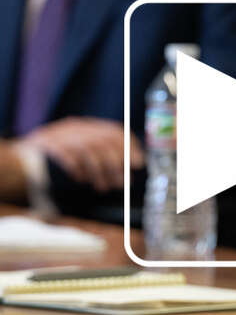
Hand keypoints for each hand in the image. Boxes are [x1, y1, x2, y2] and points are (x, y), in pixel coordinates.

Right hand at [20, 117, 144, 191]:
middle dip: (118, 163)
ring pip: (89, 150)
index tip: (138, 163)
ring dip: (100, 171)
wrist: (17, 160)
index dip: (129, 147)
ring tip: (103, 187)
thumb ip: (97, 154)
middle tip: (122, 182)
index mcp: (83, 126)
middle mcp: (73, 128)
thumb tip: (127, 169)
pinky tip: (80, 181)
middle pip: (104, 141)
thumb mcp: (75, 150)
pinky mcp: (47, 147)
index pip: (114, 131)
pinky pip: (68, 157)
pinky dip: (78, 170)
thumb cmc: (51, 160)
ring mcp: (60, 135)